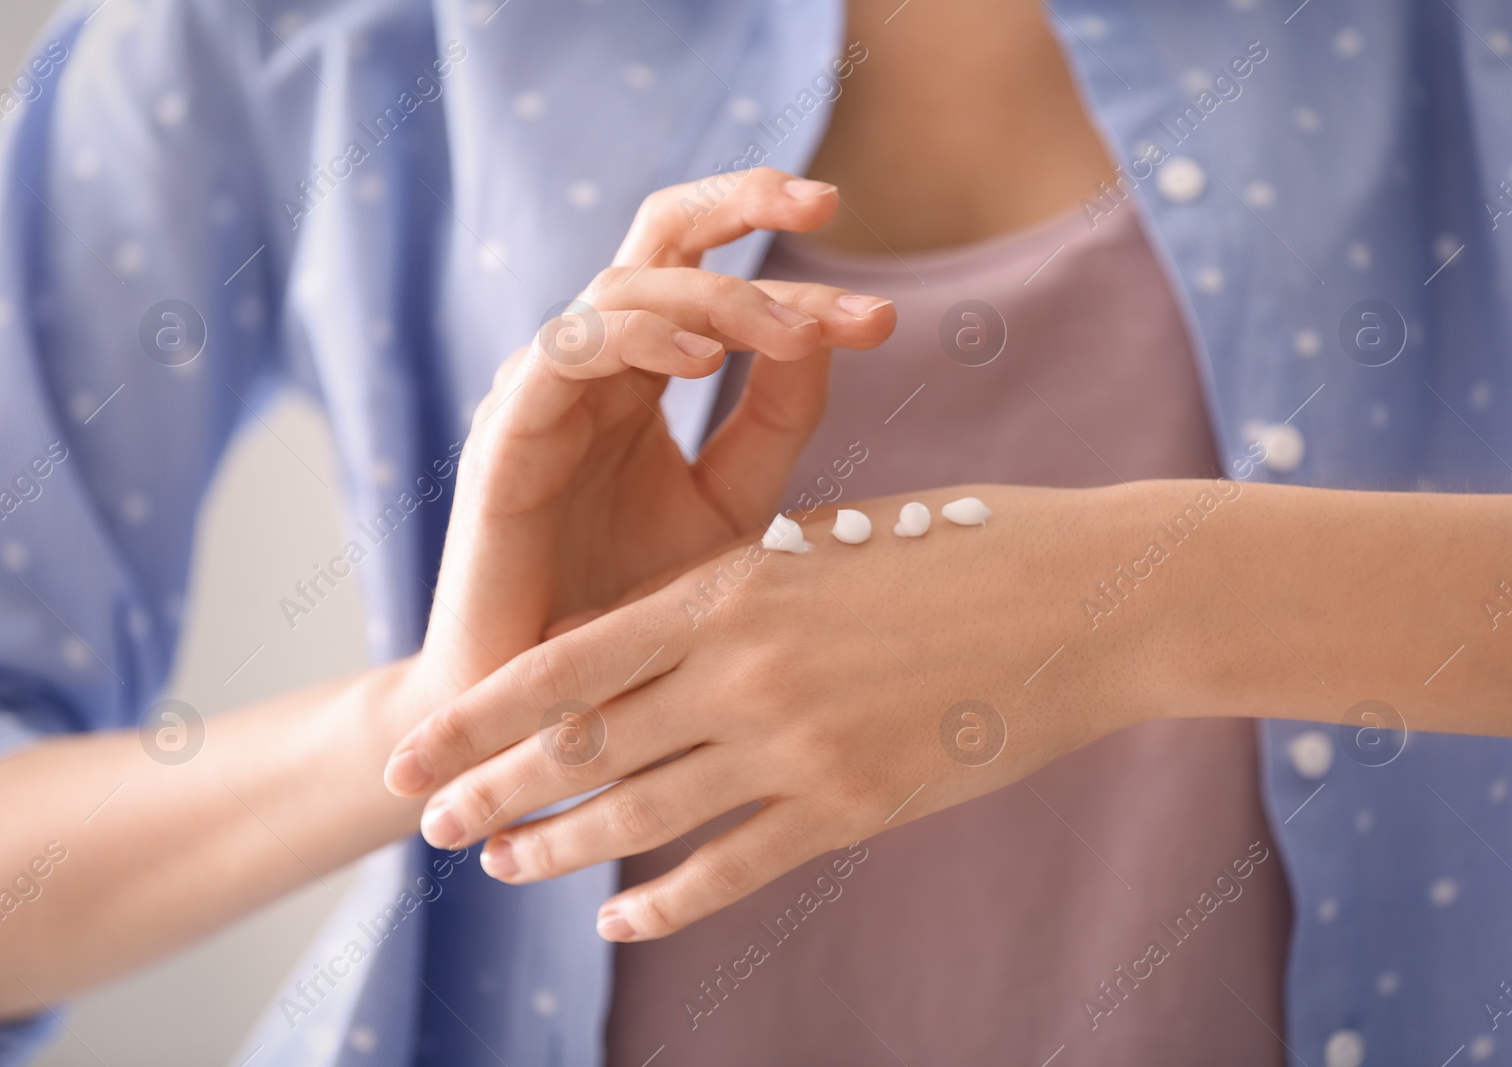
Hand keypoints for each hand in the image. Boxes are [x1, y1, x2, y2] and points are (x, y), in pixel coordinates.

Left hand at [387, 485, 1159, 939]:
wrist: (1092, 598)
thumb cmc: (965, 545)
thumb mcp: (833, 544)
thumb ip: (741, 595)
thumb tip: (659, 644)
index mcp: (733, 585)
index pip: (571, 661)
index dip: (482, 713)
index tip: (419, 745)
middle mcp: (746, 670)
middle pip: (588, 748)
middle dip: (496, 790)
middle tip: (429, 825)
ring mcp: (799, 746)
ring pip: (645, 816)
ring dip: (562, 848)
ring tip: (503, 868)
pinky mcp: (854, 805)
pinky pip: (735, 866)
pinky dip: (667, 901)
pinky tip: (620, 923)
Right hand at [411, 167, 895, 702]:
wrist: (558, 710)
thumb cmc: (642, 612)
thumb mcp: (734, 504)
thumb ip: (777, 418)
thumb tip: (833, 330)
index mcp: (643, 373)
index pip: (711, 273)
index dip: (792, 272)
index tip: (879, 316)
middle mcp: (592, 367)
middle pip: (658, 238)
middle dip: (741, 201)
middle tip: (827, 201)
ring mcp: (542, 394)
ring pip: (620, 286)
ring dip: (715, 294)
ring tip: (792, 333)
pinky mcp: (504, 438)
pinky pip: (562, 349)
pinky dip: (633, 336)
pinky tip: (704, 357)